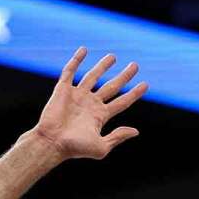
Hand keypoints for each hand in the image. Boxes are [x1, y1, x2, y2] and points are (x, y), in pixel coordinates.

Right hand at [32, 46, 147, 159]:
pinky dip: (76, 60)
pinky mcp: (63, 90)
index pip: (122, 102)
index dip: (134, 94)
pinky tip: (83, 50)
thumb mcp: (102, 147)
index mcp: (100, 116)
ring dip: (103, 66)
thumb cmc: (76, 149)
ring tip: (113, 56)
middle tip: (135, 66)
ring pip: (93, 77)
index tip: (145, 84)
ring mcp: (77, 96)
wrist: (52, 143)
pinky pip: (70, 71)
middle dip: (123, 77)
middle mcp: (90, 104)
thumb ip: (117, 137)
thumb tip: (135, 131)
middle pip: (111, 87)